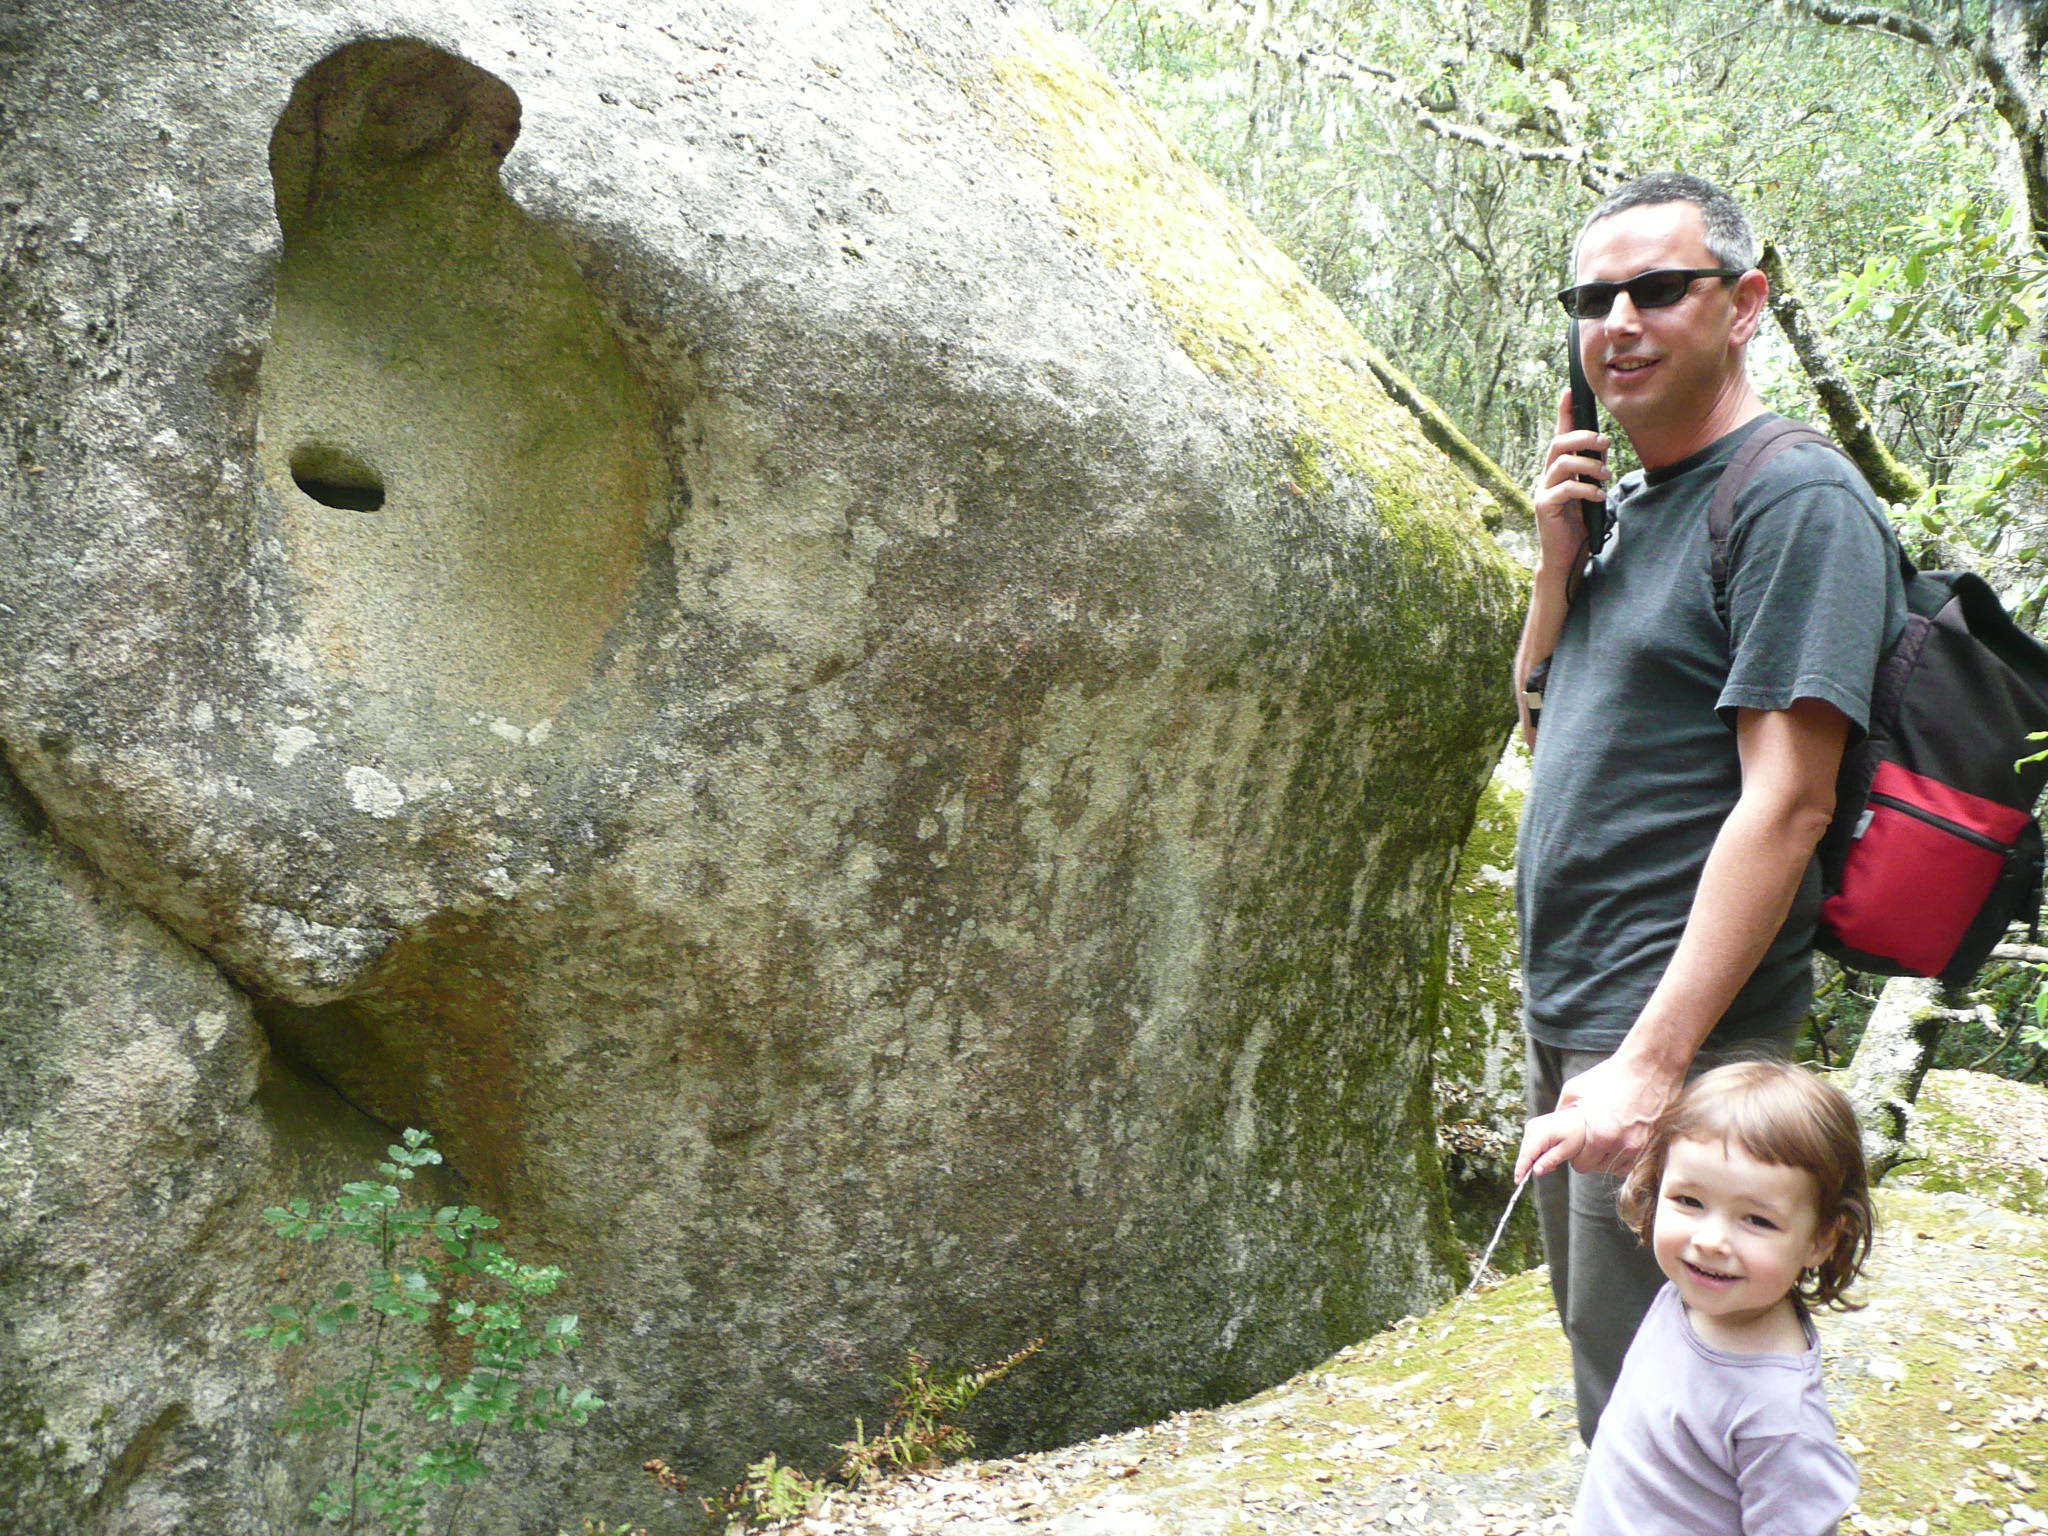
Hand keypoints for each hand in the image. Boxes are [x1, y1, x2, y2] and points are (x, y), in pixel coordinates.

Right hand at [1515, 1108, 1585, 1181]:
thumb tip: (1535, 1172)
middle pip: (1525, 1153)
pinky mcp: (1532, 1128)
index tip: (1518, 1182)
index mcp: (1540, 1132)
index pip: (1527, 1154)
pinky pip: (1530, 1145)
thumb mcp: (1566, 1151)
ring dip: (1536, 1159)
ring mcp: (1531, 1126)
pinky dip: (1538, 1153)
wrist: (1578, 1119)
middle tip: (1554, 1167)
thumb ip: (1549, 1161)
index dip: (1521, 1169)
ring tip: (1555, 1157)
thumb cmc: (1575, 1134)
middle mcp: (1532, 1128)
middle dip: (1534, 1165)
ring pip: (1527, 1150)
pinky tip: (1550, 1151)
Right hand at [1533, 386, 1608, 575]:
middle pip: (1558, 444)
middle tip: (1604, 443)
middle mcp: (1547, 476)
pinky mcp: (1544, 507)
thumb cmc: (1578, 524)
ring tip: (1605, 475)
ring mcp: (1543, 491)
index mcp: (1558, 470)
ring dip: (1588, 465)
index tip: (1569, 391)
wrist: (1565, 556)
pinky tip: (1598, 496)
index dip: (1563, 413)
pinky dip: (1585, 489)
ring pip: (1561, 463)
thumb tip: (1602, 447)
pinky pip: (1565, 489)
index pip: (1559, 435)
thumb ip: (1591, 471)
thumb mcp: (1589, 492)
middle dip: (1582, 437)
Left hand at [1549, 1052, 1683, 1175]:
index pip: (1580, 1164)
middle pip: (1596, 1168)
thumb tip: (1553, 1125)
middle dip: (1588, 1157)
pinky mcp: (1649, 1142)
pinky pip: (1630, 1163)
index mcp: (1599, 1133)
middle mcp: (1619, 1144)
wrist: (1648, 1067)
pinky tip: (1616, 1141)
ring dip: (1605, 1158)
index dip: (1574, 1156)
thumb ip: (1562, 1111)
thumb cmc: (1610, 1075)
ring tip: (1603, 1140)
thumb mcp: (1575, 1089)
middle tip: (1586, 1141)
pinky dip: (1622, 1157)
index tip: (1573, 1149)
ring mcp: (1637, 1145)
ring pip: (1614, 1168)